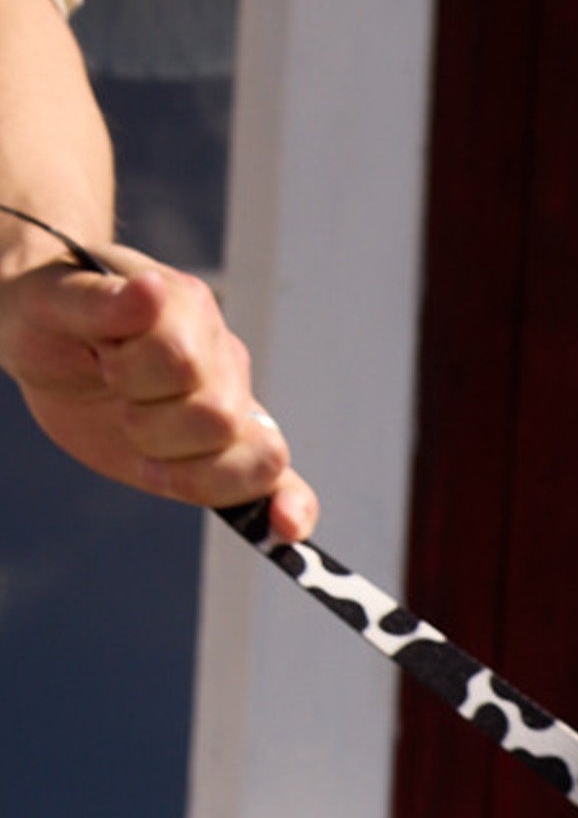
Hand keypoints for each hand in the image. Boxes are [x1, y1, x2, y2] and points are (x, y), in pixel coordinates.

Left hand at [0, 238, 312, 538]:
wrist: (45, 340)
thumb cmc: (48, 315)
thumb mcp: (49, 301)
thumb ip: (98, 301)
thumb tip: (153, 290)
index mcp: (186, 310)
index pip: (182, 363)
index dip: (133, 375)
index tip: (100, 356)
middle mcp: (222, 359)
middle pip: (219, 419)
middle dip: (151, 425)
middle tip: (117, 399)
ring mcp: (232, 408)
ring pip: (255, 458)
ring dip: (186, 470)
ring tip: (144, 444)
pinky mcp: (226, 455)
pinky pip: (280, 484)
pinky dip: (292, 506)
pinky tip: (286, 527)